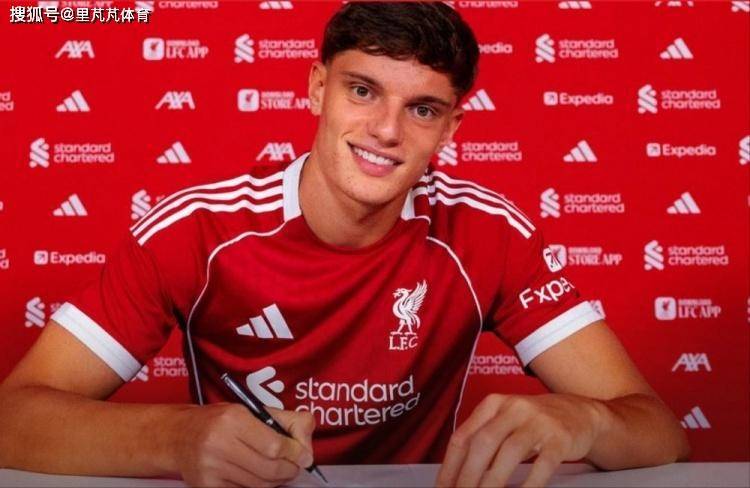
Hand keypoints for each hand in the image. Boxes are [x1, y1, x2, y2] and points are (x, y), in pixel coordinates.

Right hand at [173, 402, 315, 486]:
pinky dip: (258, 486)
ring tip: (280, 471)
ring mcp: (212, 468)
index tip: (304, 456)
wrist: (180, 436)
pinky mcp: (207, 486)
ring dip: (277, 481)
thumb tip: (306, 443)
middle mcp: (220, 444)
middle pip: (269, 469)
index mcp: (234, 419)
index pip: (275, 446)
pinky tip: (259, 476)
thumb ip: (284, 421)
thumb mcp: (251, 410)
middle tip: (295, 466)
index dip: (295, 453)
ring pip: (259, 484)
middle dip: (290, 470)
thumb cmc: (220, 421)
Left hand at [436, 393, 602, 486]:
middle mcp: (514, 408)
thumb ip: (482, 439)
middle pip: (483, 443)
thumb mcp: (505, 420)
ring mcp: (538, 422)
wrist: (581, 412)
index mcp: (494, 404)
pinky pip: (542, 465)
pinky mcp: (560, 438)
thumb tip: (457, 474)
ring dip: (493, 482)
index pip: (463, 436)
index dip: (450, 466)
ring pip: (509, 453)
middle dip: (468, 476)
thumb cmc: (534, 421)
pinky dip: (528, 485)